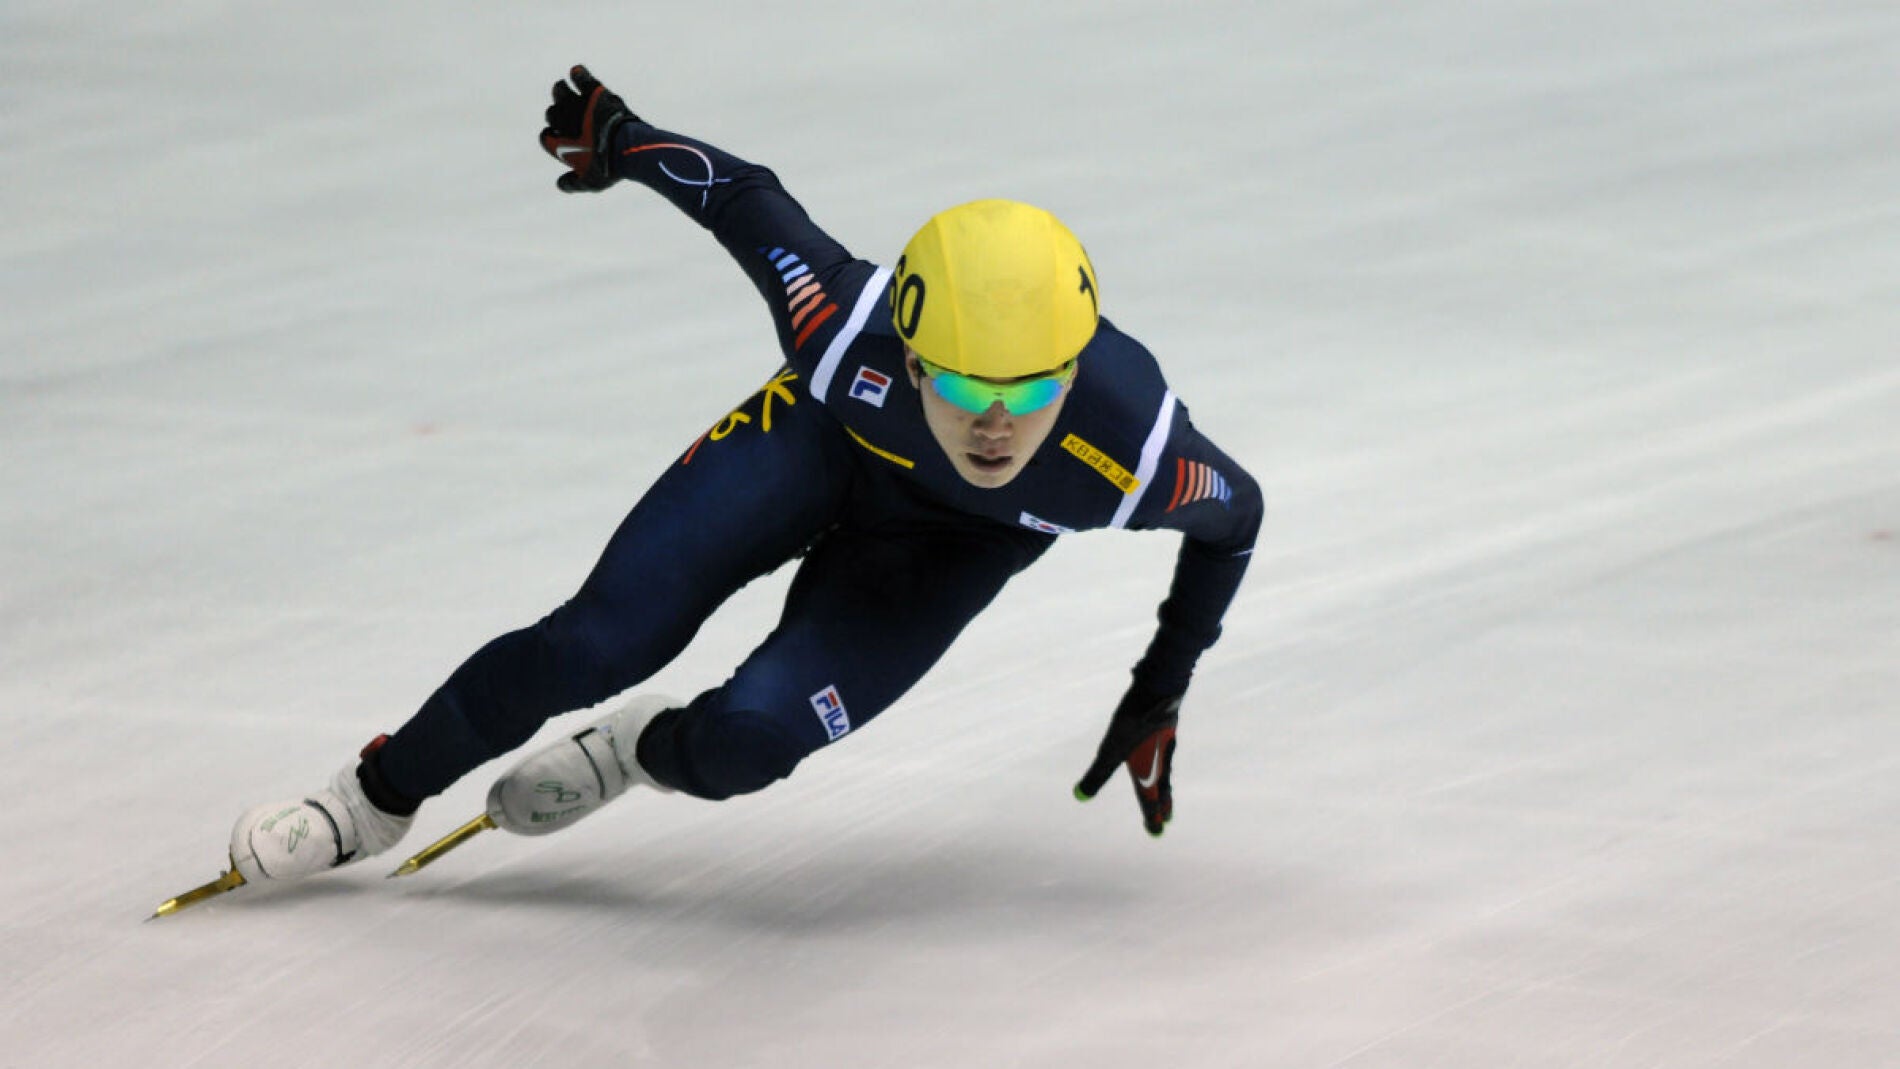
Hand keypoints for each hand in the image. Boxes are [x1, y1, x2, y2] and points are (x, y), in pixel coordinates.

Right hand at [541, 64, 639, 192]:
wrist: (629, 148)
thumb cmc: (611, 168)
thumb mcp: (591, 183)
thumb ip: (573, 183)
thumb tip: (560, 184)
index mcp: (561, 144)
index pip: (545, 137)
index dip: (551, 138)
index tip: (560, 139)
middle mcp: (565, 121)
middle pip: (552, 113)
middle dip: (557, 115)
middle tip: (569, 117)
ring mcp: (578, 105)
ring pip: (559, 91)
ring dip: (561, 91)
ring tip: (567, 91)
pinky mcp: (594, 93)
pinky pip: (580, 77)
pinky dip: (578, 74)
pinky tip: (577, 72)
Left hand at [1074, 681, 1182, 836]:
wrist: (1162, 687)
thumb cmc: (1135, 720)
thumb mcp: (1111, 749)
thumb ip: (1098, 773)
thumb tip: (1080, 795)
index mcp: (1150, 769)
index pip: (1150, 798)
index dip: (1151, 815)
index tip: (1156, 831)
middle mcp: (1161, 759)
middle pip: (1163, 786)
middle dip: (1163, 803)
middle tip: (1167, 818)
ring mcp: (1166, 740)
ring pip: (1165, 767)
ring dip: (1164, 782)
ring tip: (1163, 787)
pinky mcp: (1164, 723)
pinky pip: (1163, 746)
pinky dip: (1162, 757)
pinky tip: (1158, 746)